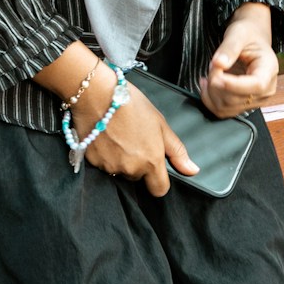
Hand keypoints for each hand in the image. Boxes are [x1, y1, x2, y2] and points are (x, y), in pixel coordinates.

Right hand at [34, 44, 196, 195]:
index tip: (155, 168)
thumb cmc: (130, 104)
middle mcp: (130, 169)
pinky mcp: (92, 161)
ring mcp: (110, 166)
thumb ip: (177, 151)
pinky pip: (102, 164)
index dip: (159, 180)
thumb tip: (192, 170)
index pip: (159, 189)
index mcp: (150, 161)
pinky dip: (104, 155)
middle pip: (137, 177)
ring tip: (118, 135)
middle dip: (137, 164)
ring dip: (120, 160)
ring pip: (119, 171)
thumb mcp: (161, 124)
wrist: (97, 94)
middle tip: (133, 139)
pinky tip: (105, 136)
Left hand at [200, 2, 277, 117]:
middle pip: (236, 98)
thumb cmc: (247, 35)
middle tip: (212, 63)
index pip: (256, 86)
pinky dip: (209, 99)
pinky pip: (222, 111)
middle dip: (216, 82)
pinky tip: (207, 84)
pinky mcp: (242, 105)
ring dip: (210, 91)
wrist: (251, 40)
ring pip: (226, 107)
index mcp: (269, 70)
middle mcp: (266, 90)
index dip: (234, 85)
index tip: (217, 76)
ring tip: (211, 71)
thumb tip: (219, 64)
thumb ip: (229, 48)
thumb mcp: (238, 34)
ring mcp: (254, 100)